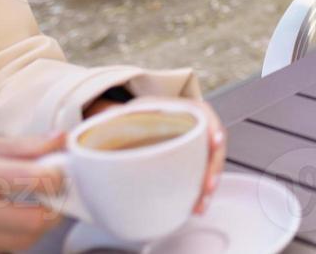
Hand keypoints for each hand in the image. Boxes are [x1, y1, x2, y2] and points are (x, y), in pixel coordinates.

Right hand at [0, 134, 63, 252]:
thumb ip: (24, 146)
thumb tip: (63, 139)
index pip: (33, 180)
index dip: (58, 176)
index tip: (60, 170)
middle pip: (35, 221)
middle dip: (56, 207)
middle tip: (55, 193)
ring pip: (24, 241)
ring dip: (39, 224)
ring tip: (35, 204)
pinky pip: (5, 249)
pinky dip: (17, 235)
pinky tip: (12, 218)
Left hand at [130, 98, 226, 215]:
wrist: (142, 124)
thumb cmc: (142, 115)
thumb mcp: (135, 110)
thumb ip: (123, 116)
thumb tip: (100, 123)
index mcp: (188, 110)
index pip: (207, 117)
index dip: (214, 128)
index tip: (214, 140)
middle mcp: (198, 128)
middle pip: (214, 147)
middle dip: (213, 168)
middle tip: (207, 186)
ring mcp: (198, 148)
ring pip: (211, 165)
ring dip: (208, 186)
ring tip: (200, 204)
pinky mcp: (193, 165)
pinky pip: (202, 177)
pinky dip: (200, 192)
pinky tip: (196, 206)